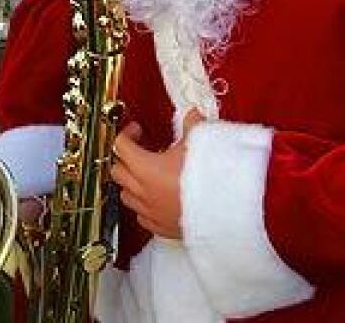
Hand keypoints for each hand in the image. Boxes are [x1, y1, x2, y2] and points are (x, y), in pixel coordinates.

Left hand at [110, 110, 204, 239]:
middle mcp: (144, 191)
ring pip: (125, 196)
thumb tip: (193, 116)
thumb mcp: (200, 142)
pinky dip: (143, 207)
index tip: (137, 131)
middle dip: (125, 158)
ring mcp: (151, 211)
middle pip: (117, 171)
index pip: (121, 146)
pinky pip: (141, 217)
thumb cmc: (209, 179)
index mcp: (146, 168)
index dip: (127, 134)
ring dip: (131, 184)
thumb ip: (192, 125)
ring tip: (145, 175)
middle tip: (138, 150)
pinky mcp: (161, 228)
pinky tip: (156, 199)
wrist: (227, 210)